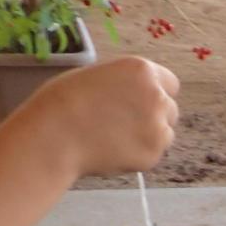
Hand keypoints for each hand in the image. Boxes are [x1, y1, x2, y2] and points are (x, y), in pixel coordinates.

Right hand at [22, 57, 180, 177]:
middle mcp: (156, 97)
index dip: (156, 93)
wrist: (55, 135)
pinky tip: (114, 149)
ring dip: (150, 136)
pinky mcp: (152, 155)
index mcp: (142, 71)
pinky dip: (139, 154)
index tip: (142, 103)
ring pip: (166, 133)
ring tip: (117, 136)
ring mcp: (158, 128)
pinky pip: (154, 154)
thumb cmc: (66, 100)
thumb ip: (126, 84)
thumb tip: (137, 94)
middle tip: (126, 123)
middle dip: (154, 116)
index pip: (170, 83)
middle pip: (170, 109)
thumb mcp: (99, 75)